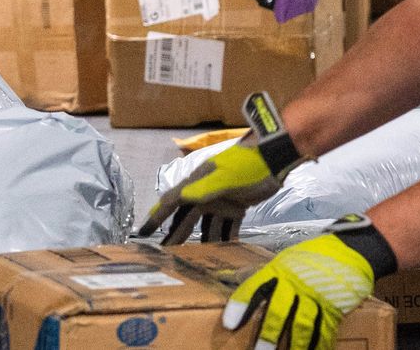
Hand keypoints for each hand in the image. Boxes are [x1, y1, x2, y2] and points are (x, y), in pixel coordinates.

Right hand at [138, 93, 303, 244]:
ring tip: (196, 261)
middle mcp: (204, 193)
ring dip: (202, 241)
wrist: (274, 157)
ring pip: (207, 225)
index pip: (172, 202)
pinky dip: (227, 238)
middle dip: (177, 235)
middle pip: (187, 218)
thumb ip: (205, 187)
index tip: (144, 233)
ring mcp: (221, 201)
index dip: (157, 217)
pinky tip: (226, 253)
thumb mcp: (226, 176)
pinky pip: (228, 226)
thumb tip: (181, 198)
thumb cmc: (247, 165)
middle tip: (167, 255)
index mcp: (197, 184)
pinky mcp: (238, 206)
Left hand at [222, 214, 397, 349]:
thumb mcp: (282, 261)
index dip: (241, 306)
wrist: (350, 251)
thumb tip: (228, 276)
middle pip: (278, 310)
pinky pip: (324, 329)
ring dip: (293, 344)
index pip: (254, 288)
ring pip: (302, 324)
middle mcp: (296, 284)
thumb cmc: (309, 258)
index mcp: (278, 270)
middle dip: (268, 333)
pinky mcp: (335, 308)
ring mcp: (317, 296)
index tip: (229, 324)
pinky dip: (319, 345)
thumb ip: (260, 275)